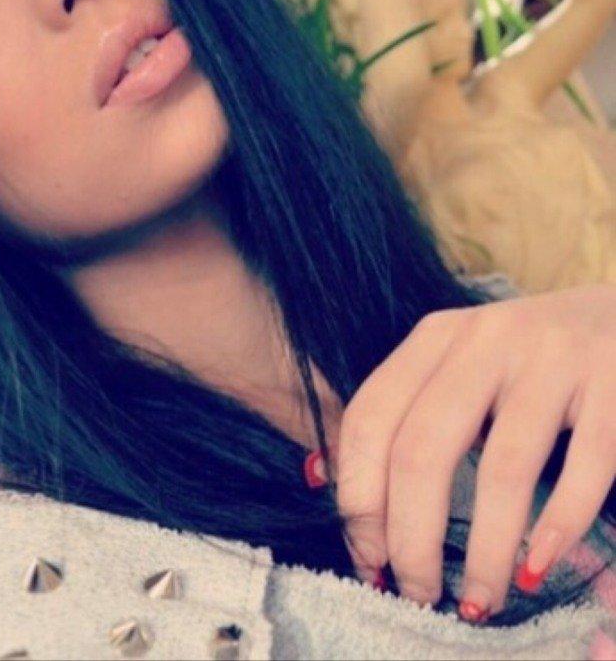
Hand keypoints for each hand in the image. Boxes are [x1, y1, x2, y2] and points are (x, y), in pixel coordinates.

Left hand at [332, 283, 615, 618]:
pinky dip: (556, 529)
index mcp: (435, 337)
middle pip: (422, 449)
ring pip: (501, 468)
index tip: (367, 557)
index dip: (360, 496)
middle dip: (410, 536)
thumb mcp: (459, 366)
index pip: (371, 418)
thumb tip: (348, 503)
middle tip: (415, 592)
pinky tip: (535, 568)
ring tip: (475, 601)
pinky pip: (584, 469)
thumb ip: (412, 415)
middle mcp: (485, 340)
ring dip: (483, 550)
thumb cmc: (526, 360)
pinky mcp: (612, 386)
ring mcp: (552, 359)